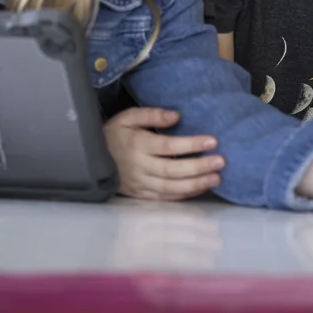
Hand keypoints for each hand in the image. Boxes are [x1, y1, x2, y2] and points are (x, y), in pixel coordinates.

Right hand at [104, 107, 223, 200]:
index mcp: (137, 144)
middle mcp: (139, 166)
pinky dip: (183, 195)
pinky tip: (200, 189)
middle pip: (172, 170)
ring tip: (216, 178)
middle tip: (221, 162)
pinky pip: (164, 198)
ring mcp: (139, 183)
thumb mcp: (128, 117)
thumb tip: (176, 115)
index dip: (191, 144)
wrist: (91, 158)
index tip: (213, 141)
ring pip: (170, 187)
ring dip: (195, 184)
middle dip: (199, 167)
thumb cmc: (114, 134)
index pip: (168, 146)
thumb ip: (152, 114)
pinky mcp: (140, 195)